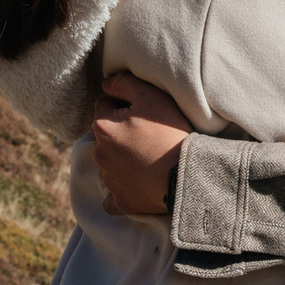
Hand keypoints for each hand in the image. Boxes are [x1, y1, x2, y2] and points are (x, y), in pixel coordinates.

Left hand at [91, 73, 191, 214]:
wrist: (185, 175)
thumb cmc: (169, 132)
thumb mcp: (150, 96)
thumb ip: (123, 83)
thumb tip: (106, 84)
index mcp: (103, 127)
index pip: (105, 105)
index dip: (125, 104)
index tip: (144, 112)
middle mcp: (99, 154)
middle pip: (106, 134)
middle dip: (121, 131)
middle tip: (149, 133)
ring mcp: (109, 180)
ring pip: (109, 162)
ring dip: (121, 158)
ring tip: (148, 157)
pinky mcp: (120, 201)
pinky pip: (112, 197)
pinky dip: (120, 190)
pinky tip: (134, 185)